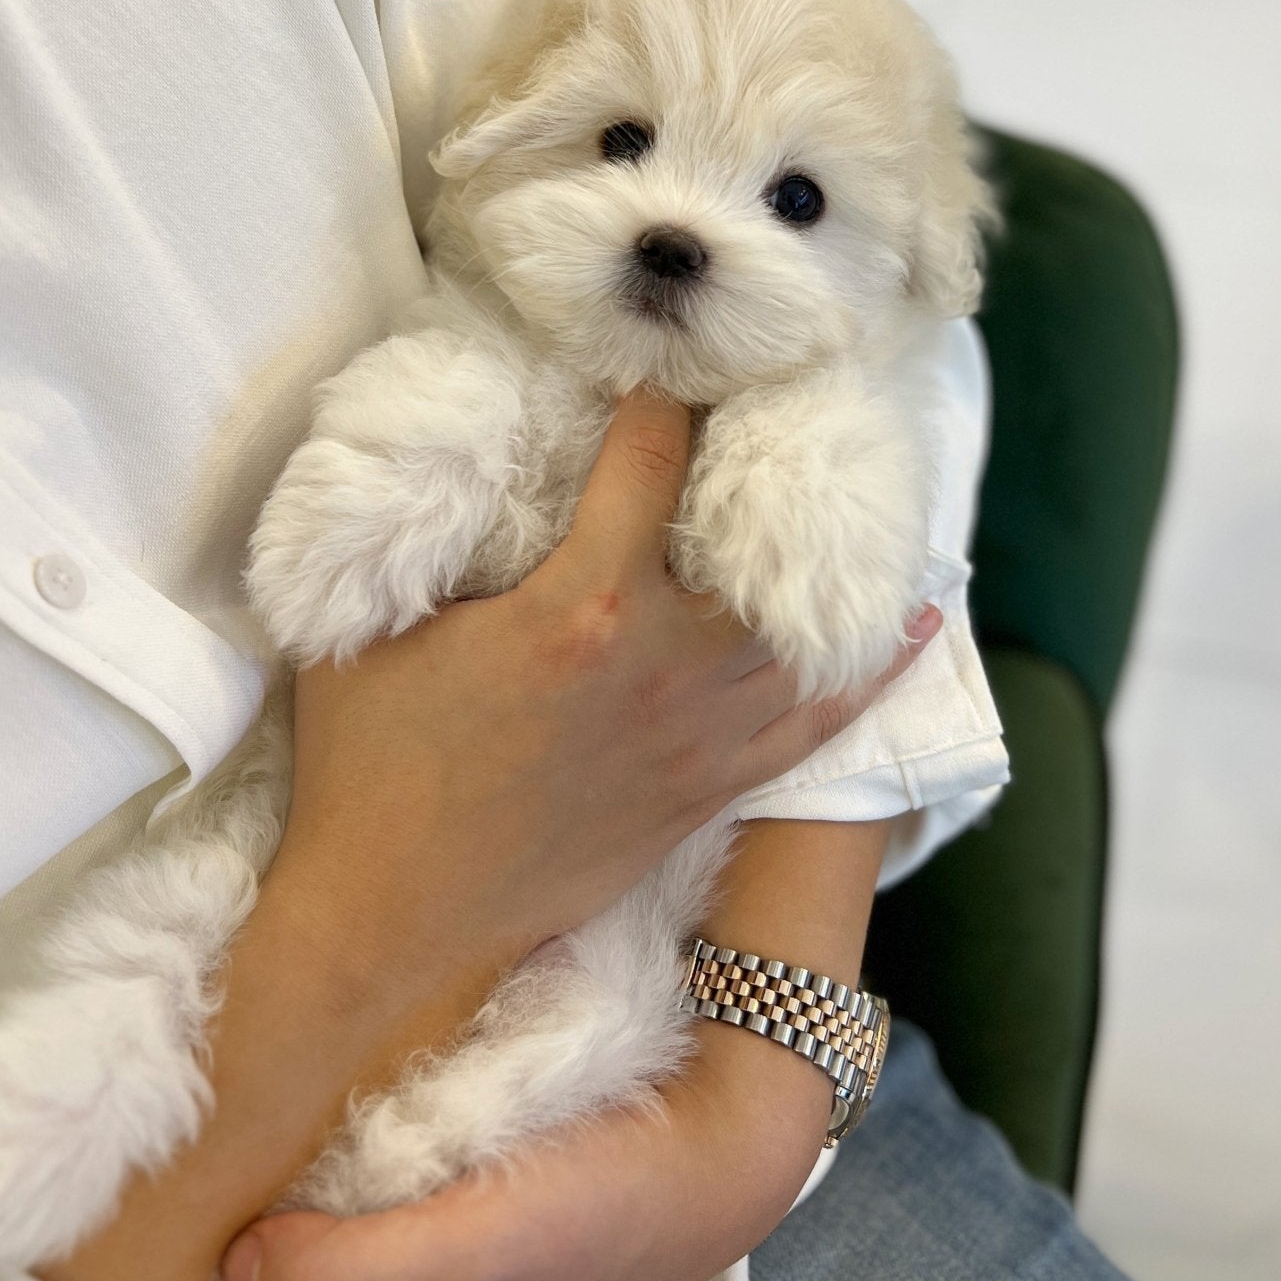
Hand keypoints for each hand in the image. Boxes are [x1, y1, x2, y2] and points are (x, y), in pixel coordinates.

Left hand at [222, 815, 896, 1280]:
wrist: (731, 1099)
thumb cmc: (627, 1203)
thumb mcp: (476, 1264)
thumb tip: (246, 1268)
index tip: (225, 1221)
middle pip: (325, 1268)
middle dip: (290, 1210)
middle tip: (263, 1138)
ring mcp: (466, 1218)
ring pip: (355, 1192)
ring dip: (329, 1147)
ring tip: (304, 1092)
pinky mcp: (483, 1143)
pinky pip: (399, 1131)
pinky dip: (377, 1098)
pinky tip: (365, 1066)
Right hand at [280, 389, 939, 1009]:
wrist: (395, 917)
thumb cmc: (369, 768)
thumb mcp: (372, 629)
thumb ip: (427, 544)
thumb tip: (455, 464)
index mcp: (581, 607)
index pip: (649, 463)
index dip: (661, 398)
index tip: (670, 363)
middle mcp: (662, 665)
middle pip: (755, 543)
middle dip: (769, 472)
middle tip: (779, 419)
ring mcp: (696, 735)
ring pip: (801, 633)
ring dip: (834, 565)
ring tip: (865, 502)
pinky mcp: (705, 791)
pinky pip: (812, 724)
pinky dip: (866, 673)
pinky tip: (911, 628)